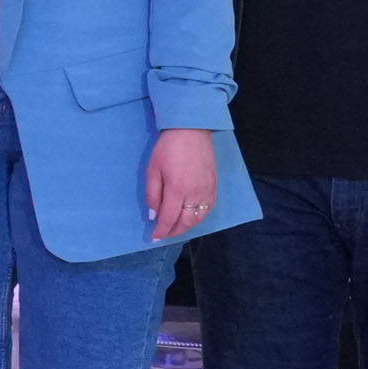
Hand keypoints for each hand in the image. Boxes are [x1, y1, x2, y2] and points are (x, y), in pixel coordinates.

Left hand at [142, 125, 217, 246]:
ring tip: (176, 229)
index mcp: (177, 189)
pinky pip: (208, 208)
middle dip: (174, 231)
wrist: (191, 130)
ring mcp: (207, 190)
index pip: (169, 218)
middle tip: (164, 235)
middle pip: (186, 222)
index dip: (161, 230)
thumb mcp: (153, 169)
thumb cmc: (167, 148)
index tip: (154, 237)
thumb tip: (154, 215)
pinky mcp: (214, 185)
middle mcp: (195, 194)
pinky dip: (199, 217)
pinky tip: (191, 218)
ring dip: (187, 227)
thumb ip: (153, 194)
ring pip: (199, 218)